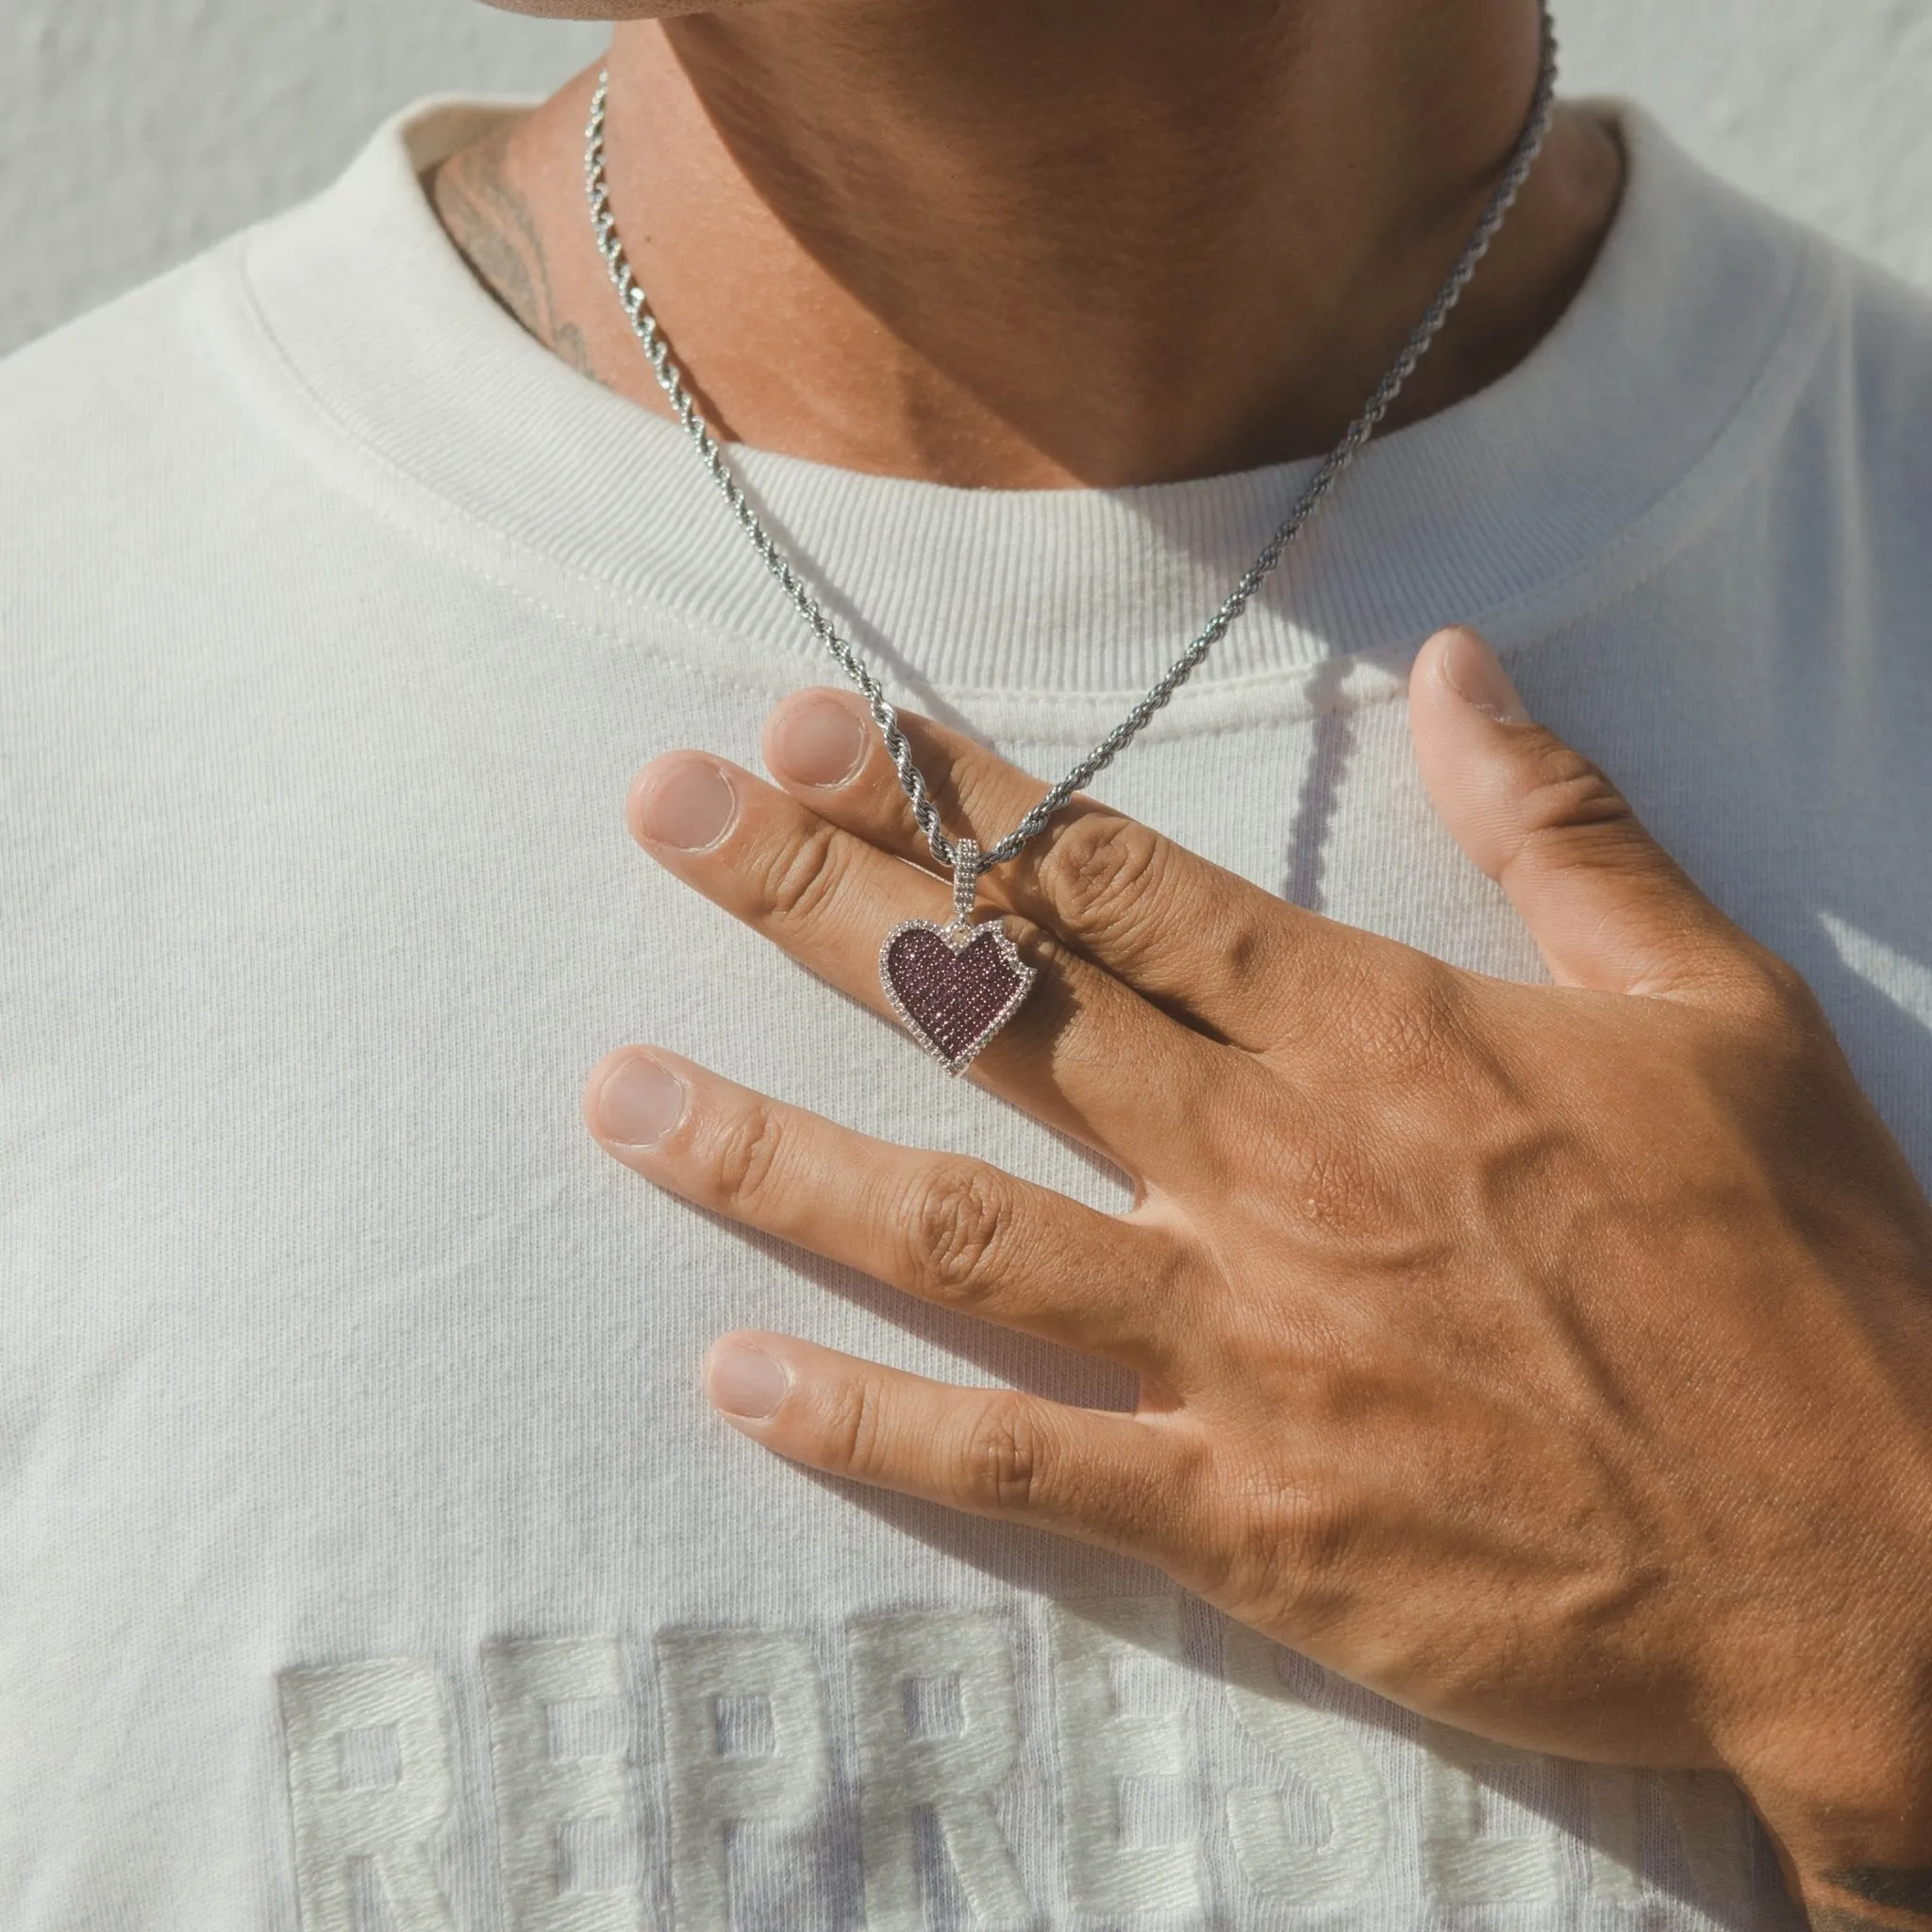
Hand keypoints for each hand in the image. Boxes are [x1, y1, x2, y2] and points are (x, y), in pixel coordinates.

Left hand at [583, 625, 1931, 1927]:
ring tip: (618, 1092)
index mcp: (1382, 1037)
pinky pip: (1018, 1460)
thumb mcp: (1717, 1006)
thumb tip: (1459, 664)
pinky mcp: (1245, 1516)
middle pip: (999, 1010)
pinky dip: (869, 1422)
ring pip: (959, 1227)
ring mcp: (1246, 1349)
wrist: (1871, 1555)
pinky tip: (738, 1375)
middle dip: (818, 899)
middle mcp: (1279, 1174)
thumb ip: (1565, 827)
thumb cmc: (1802, 1270)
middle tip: (666, 815)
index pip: (1117, 883)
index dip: (952, 796)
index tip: (822, 727)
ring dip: (775, 1150)